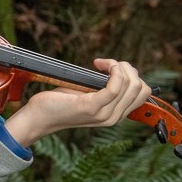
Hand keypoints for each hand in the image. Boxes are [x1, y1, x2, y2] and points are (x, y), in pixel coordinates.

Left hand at [3, 58, 151, 147]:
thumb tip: (119, 70)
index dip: (132, 75)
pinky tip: (100, 65)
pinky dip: (113, 71)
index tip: (111, 67)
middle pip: (141, 88)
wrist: (39, 117)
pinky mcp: (92, 107)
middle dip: (127, 68)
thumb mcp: (88, 94)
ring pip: (131, 85)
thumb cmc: (60, 103)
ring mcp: (104, 114)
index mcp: (116, 114)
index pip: (143, 93)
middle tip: (106, 64)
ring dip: (119, 66)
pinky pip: (115, 86)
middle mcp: (114, 117)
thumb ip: (106, 88)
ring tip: (100, 64)